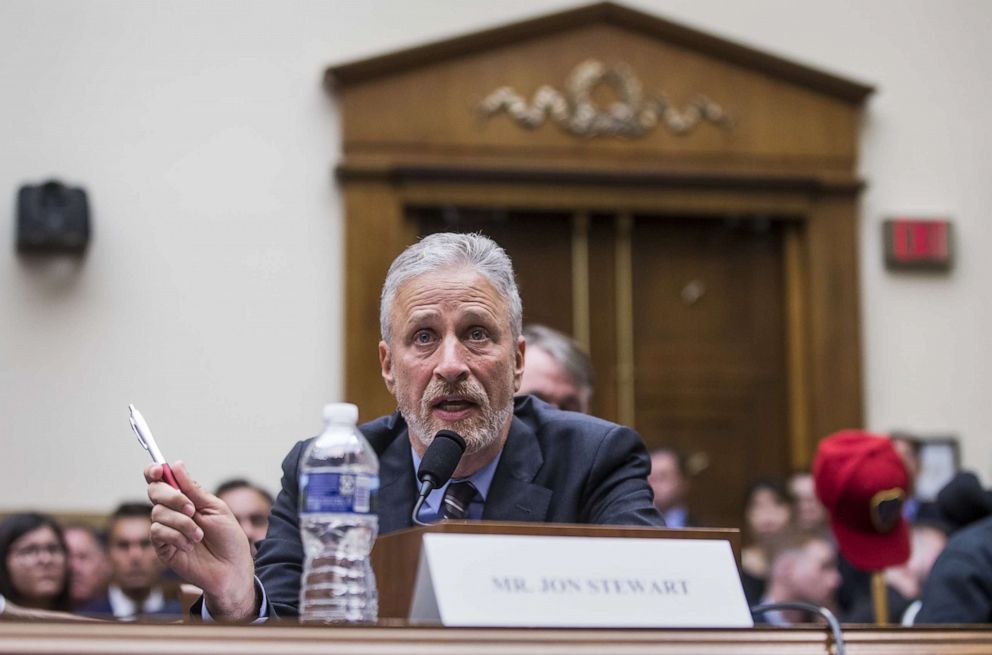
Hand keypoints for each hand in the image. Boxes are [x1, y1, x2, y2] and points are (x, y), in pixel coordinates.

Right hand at [145, 461, 257, 620]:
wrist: (231, 567)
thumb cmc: (228, 537)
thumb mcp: (215, 508)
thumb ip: (193, 489)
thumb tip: (176, 465)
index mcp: (185, 498)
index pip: (161, 480)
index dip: (154, 471)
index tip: (158, 470)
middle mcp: (172, 511)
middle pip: (155, 492)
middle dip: (172, 497)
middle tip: (192, 509)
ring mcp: (166, 529)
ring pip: (157, 513)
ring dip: (182, 522)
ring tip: (199, 535)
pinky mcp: (162, 547)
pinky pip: (158, 532)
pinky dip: (177, 536)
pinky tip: (190, 545)